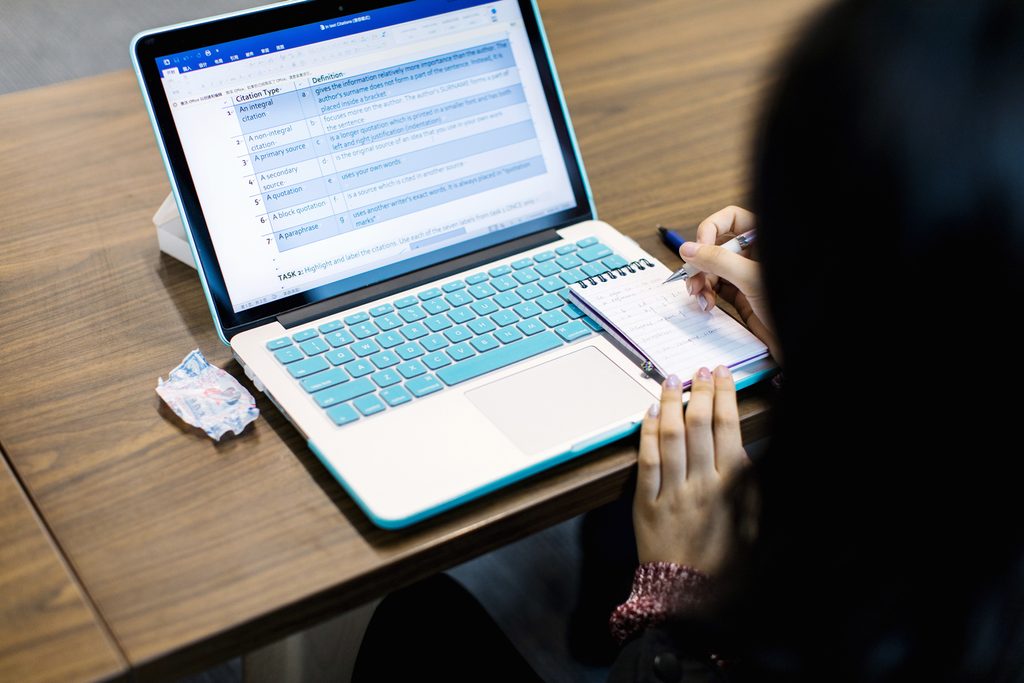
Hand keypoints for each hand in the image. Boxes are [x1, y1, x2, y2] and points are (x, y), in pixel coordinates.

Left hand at [633, 366, 748, 574]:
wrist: (691, 595)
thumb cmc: (727, 562)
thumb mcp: (755, 522)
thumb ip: (751, 483)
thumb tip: (743, 448)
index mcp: (732, 484)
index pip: (727, 426)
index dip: (724, 394)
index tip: (722, 374)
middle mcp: (702, 482)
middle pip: (699, 422)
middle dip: (699, 390)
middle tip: (698, 370)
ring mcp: (672, 490)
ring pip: (670, 434)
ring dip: (670, 402)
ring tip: (671, 381)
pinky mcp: (646, 502)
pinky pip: (646, 459)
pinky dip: (646, 432)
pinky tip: (648, 413)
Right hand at [682, 206, 779, 360]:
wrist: (799, 340)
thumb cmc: (791, 306)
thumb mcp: (751, 278)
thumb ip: (719, 260)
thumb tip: (689, 249)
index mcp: (764, 240)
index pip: (732, 218)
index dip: (711, 229)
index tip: (699, 249)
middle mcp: (756, 255)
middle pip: (718, 245)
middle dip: (701, 261)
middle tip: (691, 278)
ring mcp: (748, 275)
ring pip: (714, 268)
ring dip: (701, 281)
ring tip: (700, 296)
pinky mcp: (743, 296)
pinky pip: (717, 288)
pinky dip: (707, 294)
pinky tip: (707, 304)